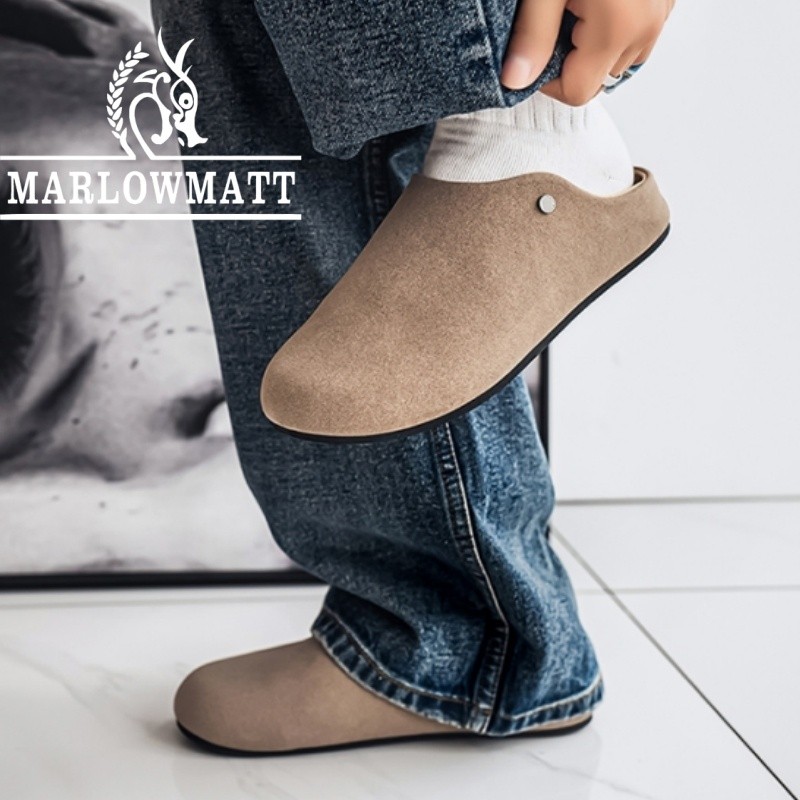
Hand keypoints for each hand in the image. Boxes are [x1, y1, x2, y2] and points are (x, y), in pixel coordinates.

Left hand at [500, 0, 674, 103]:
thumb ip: (532, 36)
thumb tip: (514, 82)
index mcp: (617, 29)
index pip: (578, 94)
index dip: (549, 81)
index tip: (535, 52)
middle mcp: (647, 28)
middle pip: (598, 81)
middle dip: (572, 63)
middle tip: (557, 20)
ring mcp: (662, 13)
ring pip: (618, 61)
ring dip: (594, 47)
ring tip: (580, 5)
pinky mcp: (667, 0)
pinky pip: (636, 36)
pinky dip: (614, 30)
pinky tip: (600, 0)